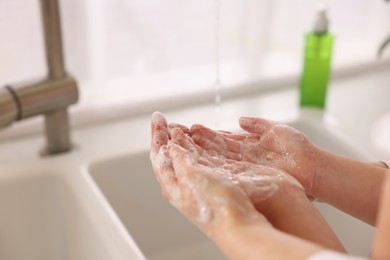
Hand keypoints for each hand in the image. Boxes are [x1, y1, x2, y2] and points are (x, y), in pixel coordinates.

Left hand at [150, 112, 267, 235]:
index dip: (157, 135)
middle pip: (169, 154)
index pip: (159, 155)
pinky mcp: (214, 180)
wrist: (238, 222)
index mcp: (173, 184)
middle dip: (166, 135)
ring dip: (181, 139)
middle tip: (163, 119)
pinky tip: (197, 139)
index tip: (158, 118)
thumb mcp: (191, 177)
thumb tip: (169, 146)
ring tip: (178, 126)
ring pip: (185, 156)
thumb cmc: (214, 205)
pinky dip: (197, 146)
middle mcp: (183, 183)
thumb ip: (179, 160)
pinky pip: (201, 159)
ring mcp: (199, 181)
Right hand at [191, 117, 319, 193]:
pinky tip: (196, 157)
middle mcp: (242, 156)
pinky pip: (225, 167)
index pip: (221, 137)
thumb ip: (257, 124)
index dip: (206, 133)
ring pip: (215, 157)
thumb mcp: (275, 129)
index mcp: (248, 143)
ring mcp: (243, 165)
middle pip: (214, 147)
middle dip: (196, 142)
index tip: (190, 128)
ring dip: (198, 151)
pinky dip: (210, 162)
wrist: (313, 167)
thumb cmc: (299, 148)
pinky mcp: (246, 174)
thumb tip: (240, 120)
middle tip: (177, 135)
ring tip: (181, 143)